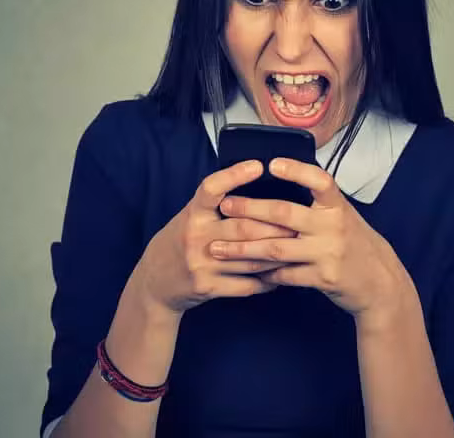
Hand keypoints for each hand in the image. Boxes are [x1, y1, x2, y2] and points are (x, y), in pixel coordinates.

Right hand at [132, 160, 298, 316]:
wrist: (154, 282)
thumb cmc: (180, 242)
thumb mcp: (190, 216)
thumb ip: (215, 204)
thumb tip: (254, 183)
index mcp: (192, 214)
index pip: (212, 188)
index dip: (235, 175)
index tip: (258, 165)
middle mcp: (195, 236)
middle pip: (243, 226)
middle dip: (275, 226)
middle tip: (299, 221)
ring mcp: (201, 264)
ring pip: (250, 258)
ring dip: (277, 254)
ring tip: (298, 247)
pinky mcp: (208, 288)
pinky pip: (246, 284)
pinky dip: (267, 280)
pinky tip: (280, 275)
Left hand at [207, 157, 413, 322]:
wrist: (379, 282)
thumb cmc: (354, 243)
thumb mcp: (342, 215)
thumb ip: (317, 203)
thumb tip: (280, 182)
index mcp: (337, 206)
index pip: (319, 180)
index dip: (296, 170)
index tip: (271, 164)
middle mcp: (333, 227)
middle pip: (284, 214)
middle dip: (250, 209)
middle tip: (225, 206)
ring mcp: (328, 253)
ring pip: (277, 248)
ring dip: (244, 248)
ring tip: (220, 248)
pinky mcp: (323, 278)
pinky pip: (285, 275)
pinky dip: (264, 273)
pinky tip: (246, 270)